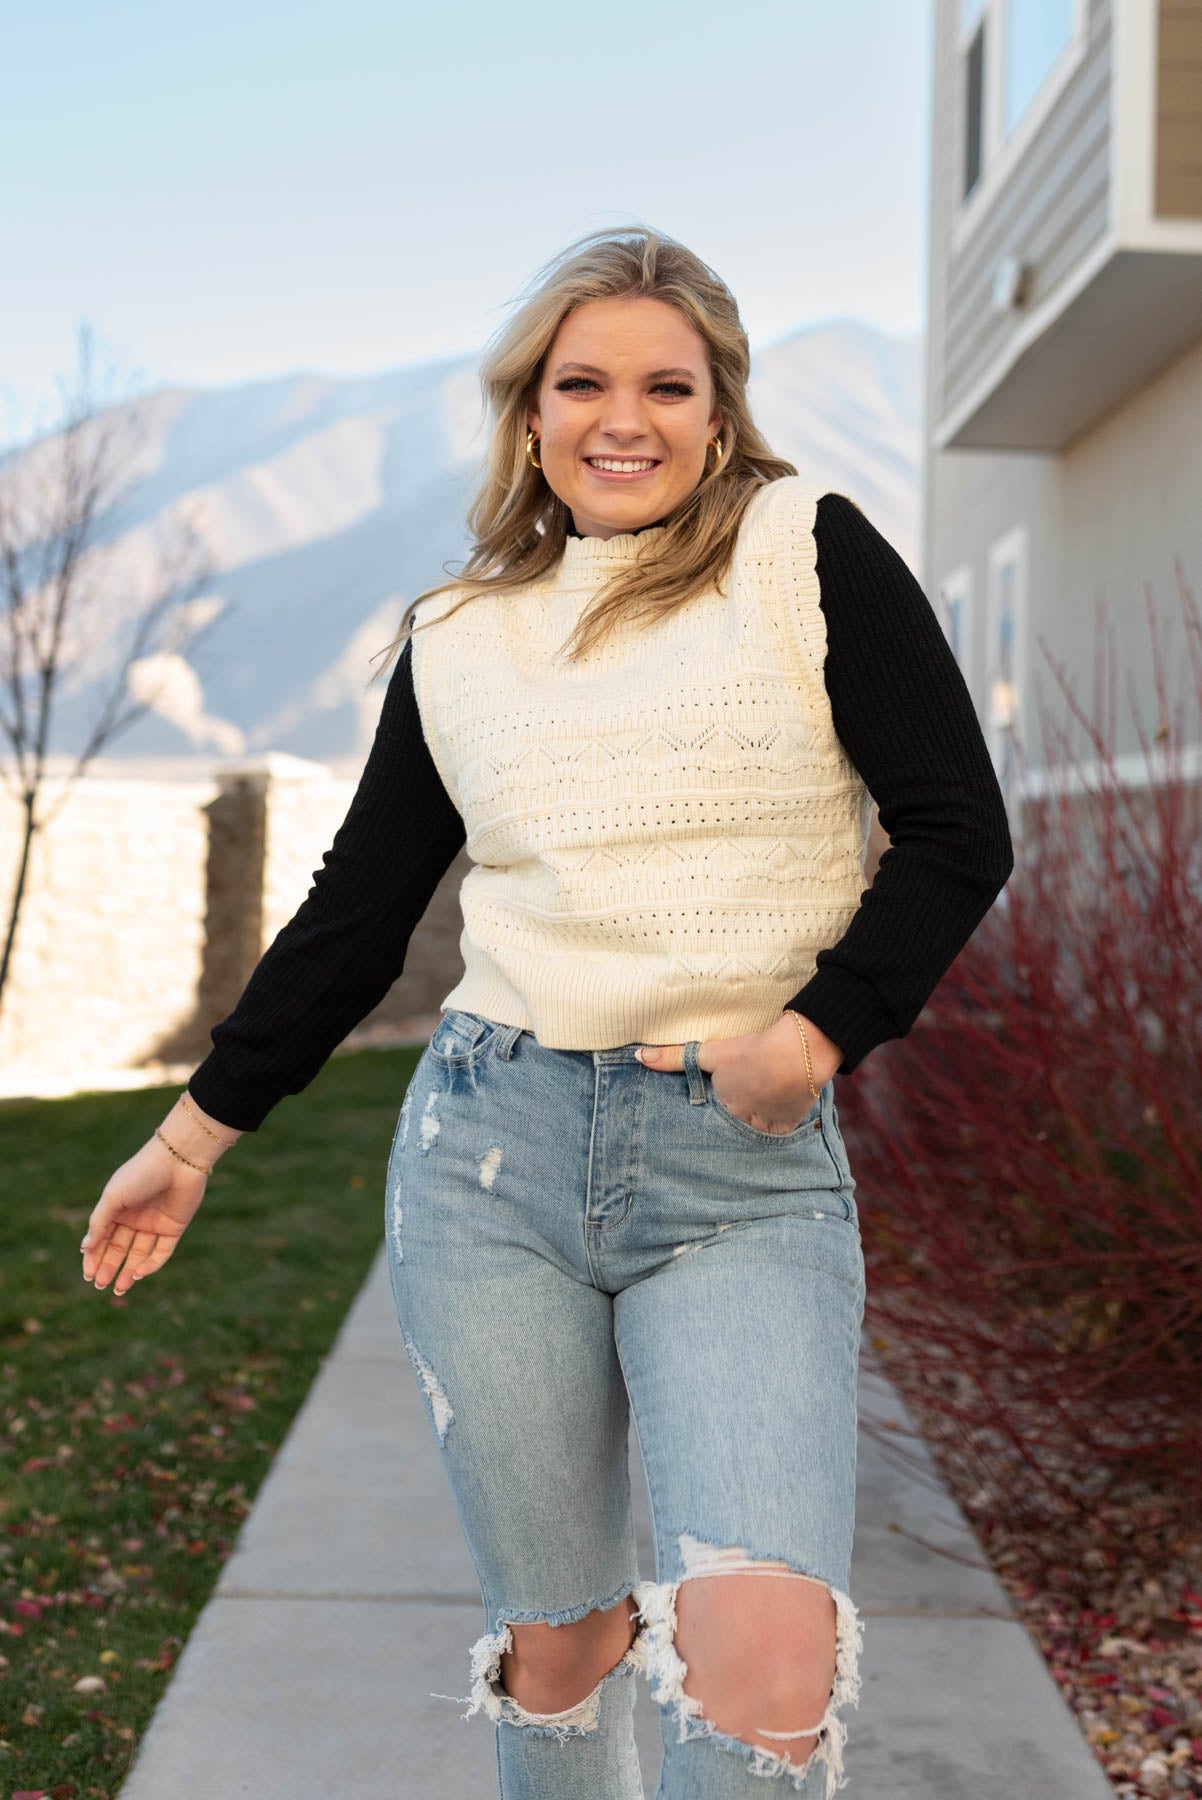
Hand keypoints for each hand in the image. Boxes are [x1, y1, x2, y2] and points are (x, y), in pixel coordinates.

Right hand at [80, 1094, 238, 1296]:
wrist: (178, 1160)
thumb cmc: (141, 1174)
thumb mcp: (113, 1198)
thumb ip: (99, 1223)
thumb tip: (84, 1248)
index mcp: (117, 1208)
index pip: (102, 1238)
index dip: (94, 1257)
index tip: (88, 1275)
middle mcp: (134, 1217)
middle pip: (118, 1248)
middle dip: (109, 1267)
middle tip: (100, 1285)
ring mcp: (154, 1223)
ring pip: (139, 1253)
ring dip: (128, 1271)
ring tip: (118, 1289)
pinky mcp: (174, 1228)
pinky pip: (161, 1251)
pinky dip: (151, 1264)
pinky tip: (139, 1274)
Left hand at [636, 1014, 843, 1135]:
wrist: (797, 1056)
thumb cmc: (752, 1053)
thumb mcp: (710, 1053)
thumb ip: (673, 1057)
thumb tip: (638, 1056)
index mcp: (721, 1108)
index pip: (707, 1123)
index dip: (707, 1120)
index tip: (703, 1121)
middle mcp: (740, 1124)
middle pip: (728, 1132)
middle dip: (724, 1131)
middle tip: (724, 1126)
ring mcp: (764, 1129)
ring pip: (750, 1137)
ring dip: (748, 1131)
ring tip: (747, 1123)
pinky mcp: (786, 1128)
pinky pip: (775, 1138)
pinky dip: (772, 1131)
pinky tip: (770, 1125)